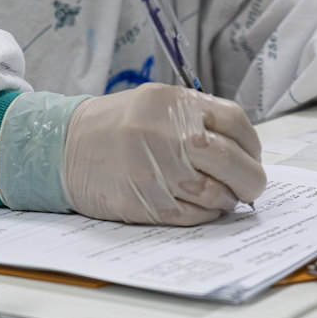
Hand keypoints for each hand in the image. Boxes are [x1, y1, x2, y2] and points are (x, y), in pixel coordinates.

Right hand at [63, 84, 266, 224]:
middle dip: (250, 178)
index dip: (252, 144)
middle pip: (231, 161)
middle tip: (252, 186)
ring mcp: (156, 171)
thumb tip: (242, 150)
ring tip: (224, 197)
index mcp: (175, 103)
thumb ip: (198, 117)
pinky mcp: (144, 202)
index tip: (252, 156)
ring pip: (214, 193)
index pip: (235, 123)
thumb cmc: (117, 124)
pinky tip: (203, 208)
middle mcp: (168, 135)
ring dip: (227, 200)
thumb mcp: (158, 102)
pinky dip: (205, 215)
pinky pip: (191, 215)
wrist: (64, 146)